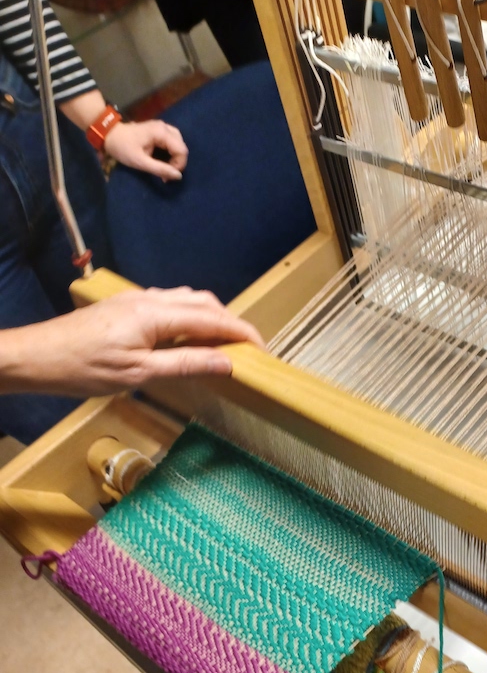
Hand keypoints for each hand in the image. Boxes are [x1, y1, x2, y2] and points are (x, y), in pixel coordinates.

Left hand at [0, 288, 263, 396]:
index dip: (242, 333)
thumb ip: (186, 364)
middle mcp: (150, 299)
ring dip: (211, 317)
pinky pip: (169, 304)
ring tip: (223, 344)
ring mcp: (136, 300)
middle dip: (231, 323)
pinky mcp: (125, 306)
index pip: (214, 319)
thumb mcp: (140, 374)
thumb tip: (227, 363)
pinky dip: (190, 317)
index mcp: (157, 314)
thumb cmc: (83, 369)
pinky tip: (188, 337)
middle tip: (248, 350)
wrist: (37, 356)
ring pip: (187, 300)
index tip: (263, 351)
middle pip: (205, 303)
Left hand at [104, 120, 188, 181]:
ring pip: (178, 144)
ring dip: (174, 157)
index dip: (178, 165)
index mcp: (161, 132)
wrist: (109, 134)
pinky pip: (172, 141)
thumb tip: (178, 176)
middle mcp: (165, 127)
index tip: (166, 175)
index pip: (182, 150)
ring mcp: (162, 127)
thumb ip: (160, 169)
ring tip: (165, 166)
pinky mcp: (159, 130)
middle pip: (182, 146)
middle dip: (177, 162)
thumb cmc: (123, 148)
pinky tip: (163, 159)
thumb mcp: (140, 162)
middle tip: (165, 172)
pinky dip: (171, 152)